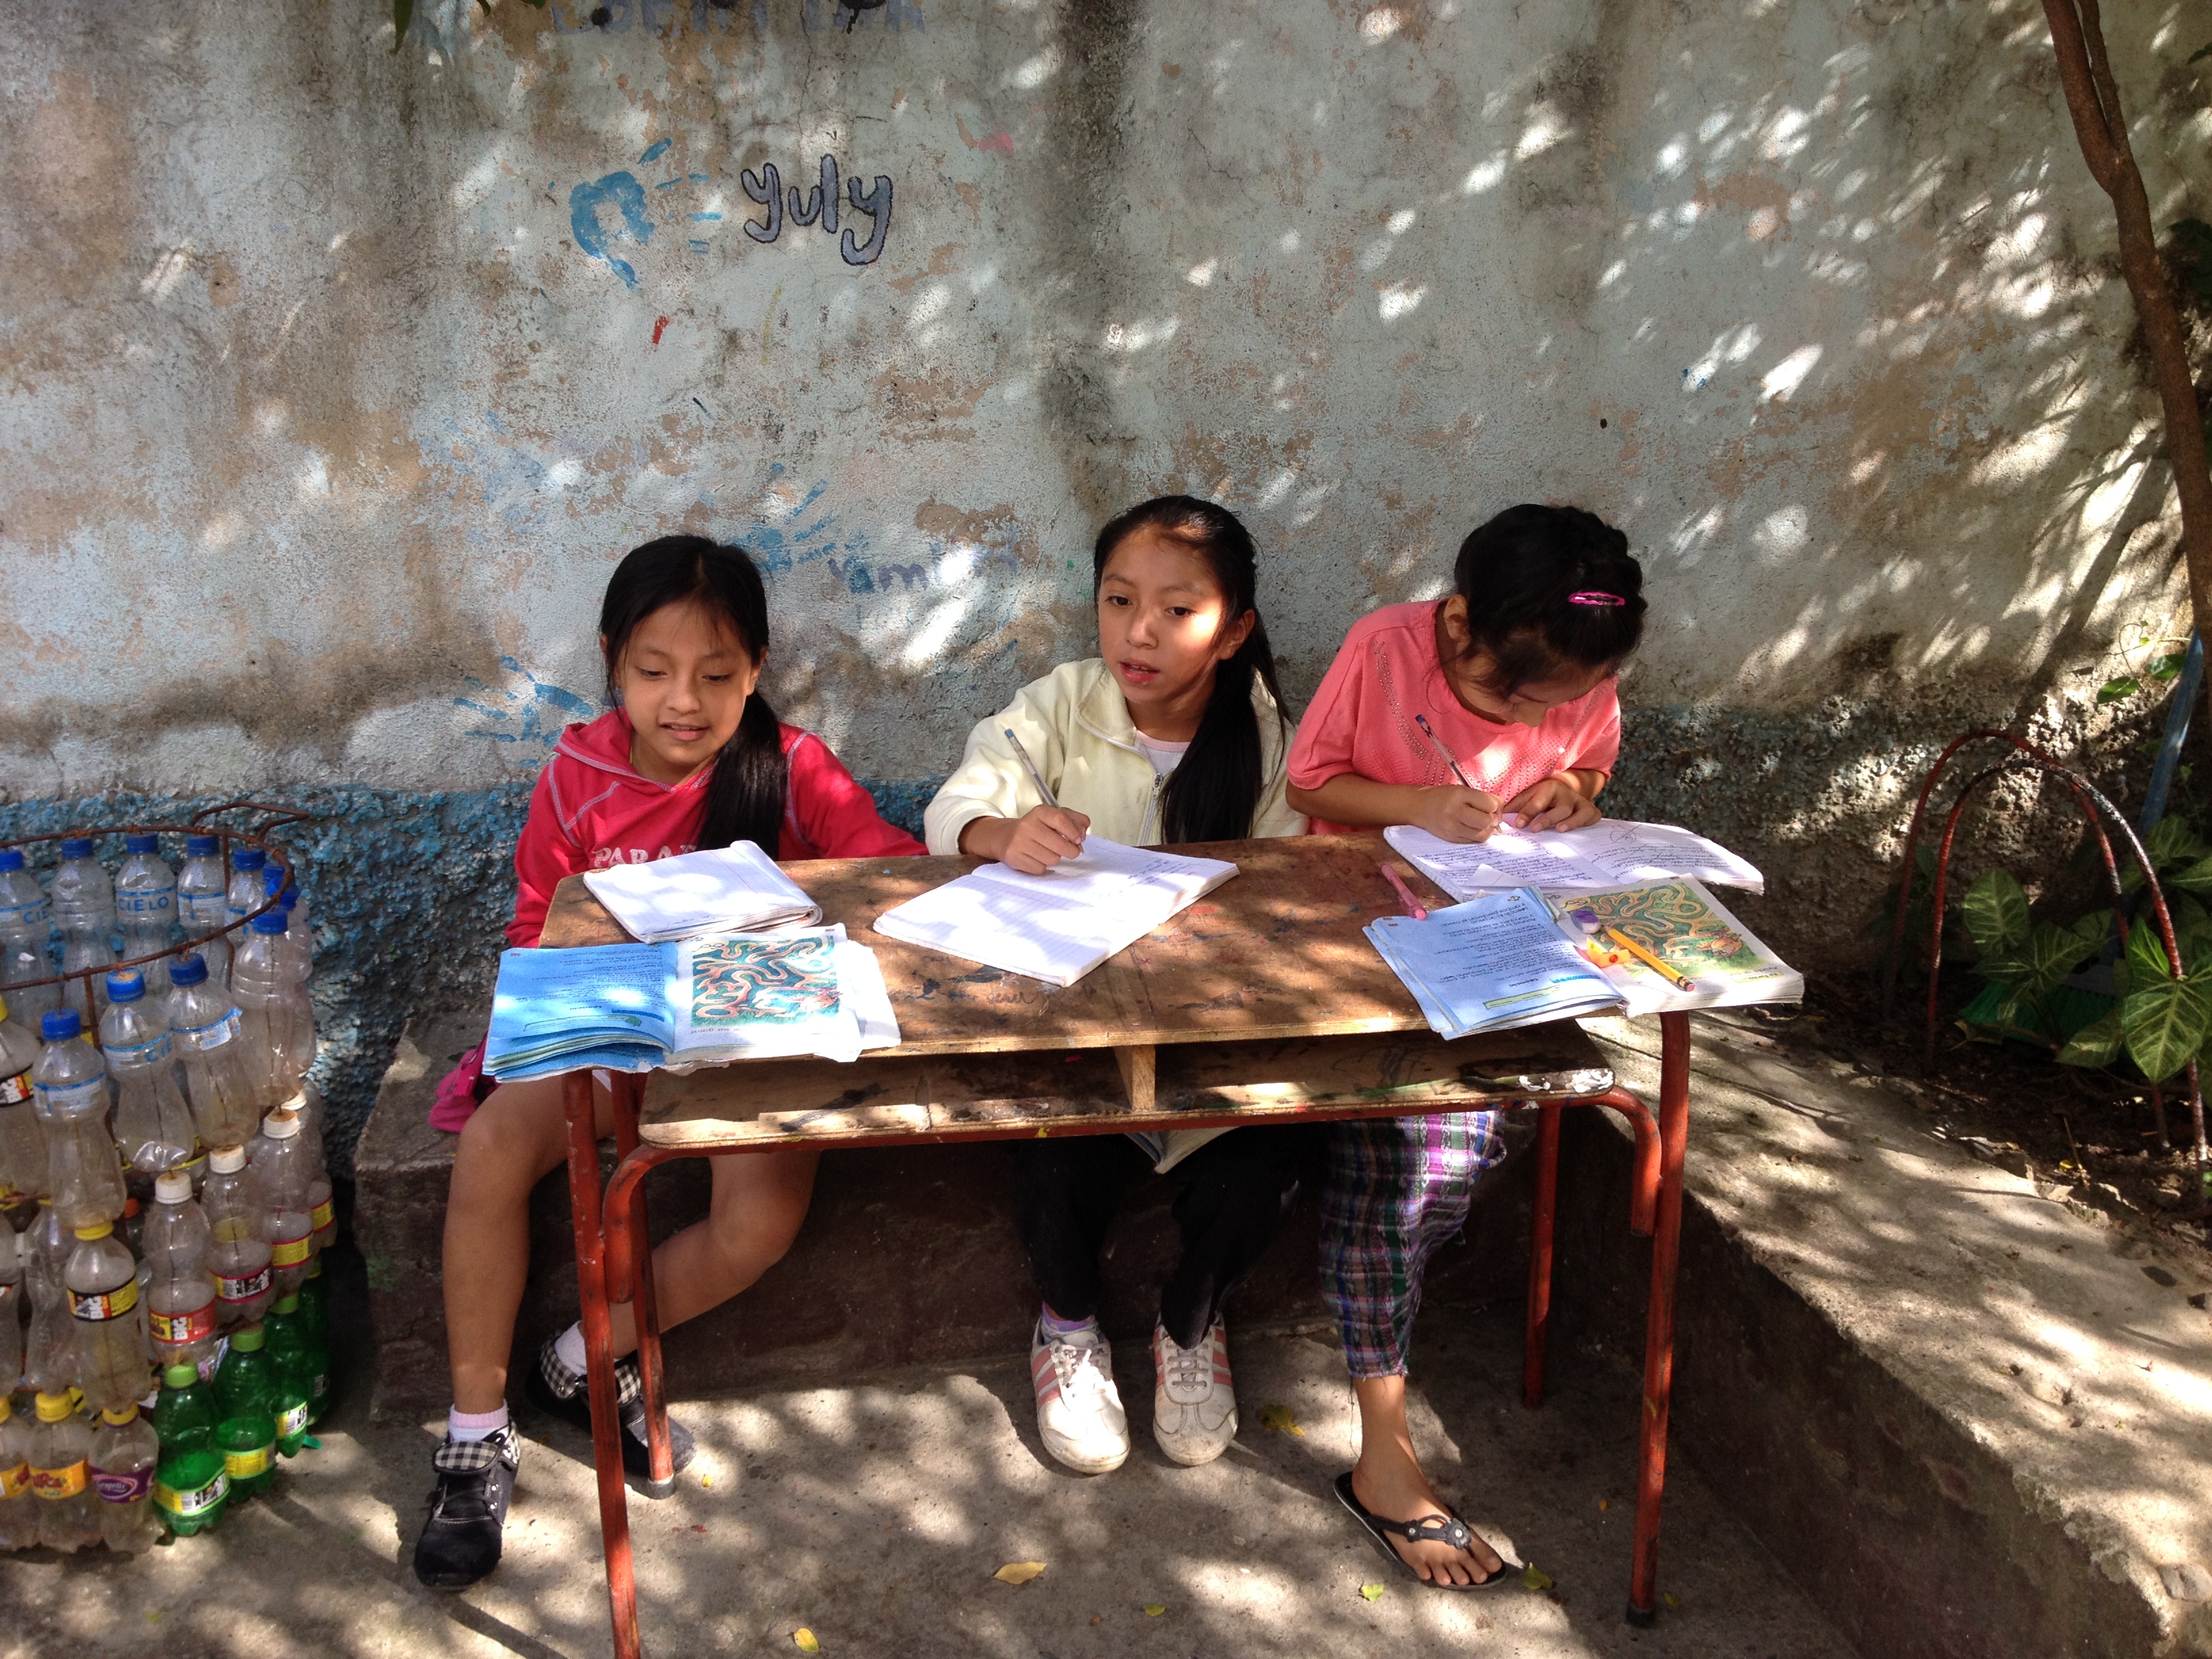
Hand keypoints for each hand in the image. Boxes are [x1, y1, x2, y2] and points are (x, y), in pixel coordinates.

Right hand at [961, 806, 1091, 873]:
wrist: (1005, 837)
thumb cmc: (1037, 828)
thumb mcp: (1055, 817)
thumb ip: (1076, 821)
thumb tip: (1082, 834)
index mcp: (1040, 812)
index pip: (1061, 820)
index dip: (1074, 832)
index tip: (1078, 839)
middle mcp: (1028, 825)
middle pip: (1061, 845)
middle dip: (1070, 851)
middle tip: (1069, 850)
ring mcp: (1020, 842)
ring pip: (1053, 859)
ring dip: (1054, 858)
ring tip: (1046, 851)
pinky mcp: (1015, 858)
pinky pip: (1040, 869)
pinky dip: (1042, 866)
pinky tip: (1035, 857)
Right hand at [1410, 785, 1502, 842]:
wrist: (1421, 807)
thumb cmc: (1445, 796)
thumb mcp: (1463, 790)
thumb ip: (1484, 797)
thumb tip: (1503, 807)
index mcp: (1459, 795)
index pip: (1489, 804)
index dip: (1495, 806)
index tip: (1491, 806)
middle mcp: (1455, 812)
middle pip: (1486, 821)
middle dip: (1493, 819)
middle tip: (1489, 817)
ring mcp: (1452, 828)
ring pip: (1482, 835)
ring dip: (1487, 830)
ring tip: (1483, 824)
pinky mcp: (1451, 839)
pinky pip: (1473, 841)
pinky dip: (1478, 835)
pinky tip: (1474, 829)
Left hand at [1505, 776, 1601, 831]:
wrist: (1566, 789)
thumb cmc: (1542, 797)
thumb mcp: (1528, 797)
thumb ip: (1515, 807)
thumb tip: (1498, 818)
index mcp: (1549, 788)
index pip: (1538, 801)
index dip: (1528, 812)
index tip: (1519, 824)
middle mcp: (1567, 794)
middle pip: (1560, 807)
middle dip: (1547, 818)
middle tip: (1534, 829)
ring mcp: (1580, 802)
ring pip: (1579, 812)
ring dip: (1571, 821)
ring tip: (1559, 830)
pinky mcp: (1591, 811)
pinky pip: (1592, 817)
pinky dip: (1586, 823)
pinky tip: (1579, 832)